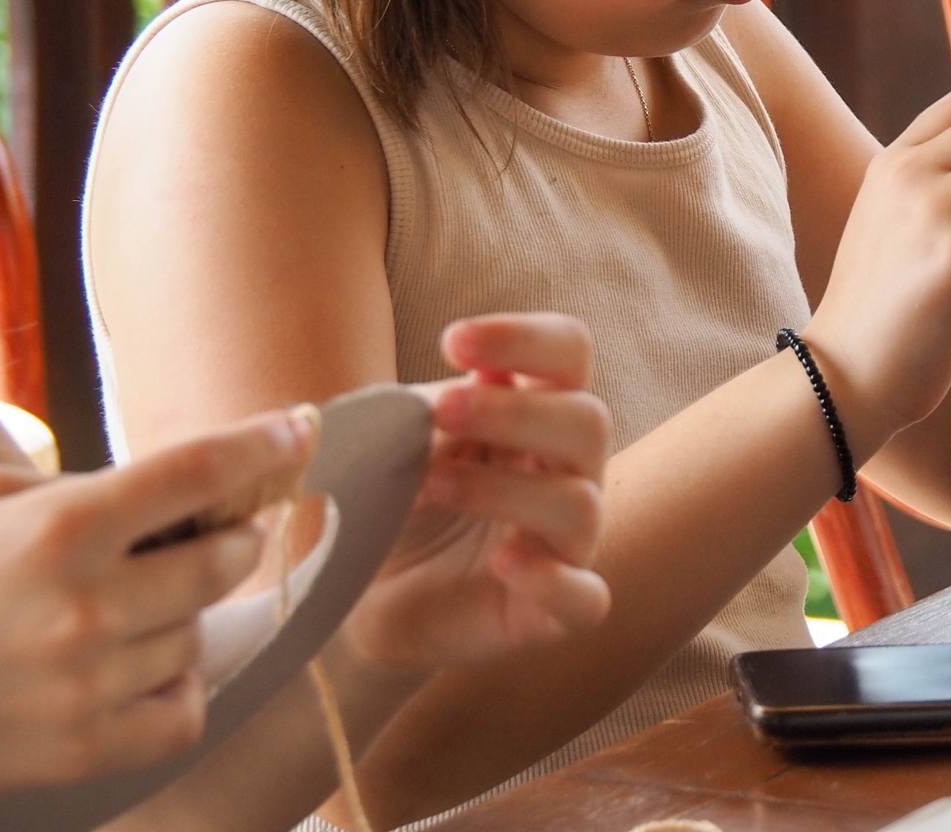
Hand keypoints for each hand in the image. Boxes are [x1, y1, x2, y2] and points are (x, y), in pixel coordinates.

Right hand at [0, 410, 312, 796]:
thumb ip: (82, 491)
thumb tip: (174, 492)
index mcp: (62, 529)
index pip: (198, 472)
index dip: (262, 444)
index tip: (299, 427)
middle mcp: (85, 605)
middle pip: (225, 559)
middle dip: (232, 536)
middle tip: (214, 530)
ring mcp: (86, 684)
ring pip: (202, 634)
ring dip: (188, 613)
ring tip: (138, 606)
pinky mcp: (80, 750)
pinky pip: (181, 714)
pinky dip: (176, 689)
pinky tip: (143, 670)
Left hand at [339, 313, 611, 671]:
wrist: (361, 597)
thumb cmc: (391, 500)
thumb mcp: (397, 441)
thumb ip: (424, 408)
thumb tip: (464, 382)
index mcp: (538, 412)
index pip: (568, 352)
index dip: (524, 337)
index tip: (452, 342)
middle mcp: (567, 471)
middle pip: (589, 421)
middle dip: (515, 412)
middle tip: (440, 410)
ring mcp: (567, 544)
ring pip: (580, 502)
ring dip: (503, 487)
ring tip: (430, 486)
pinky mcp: (553, 612)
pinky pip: (584, 597)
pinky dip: (550, 576)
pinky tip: (504, 562)